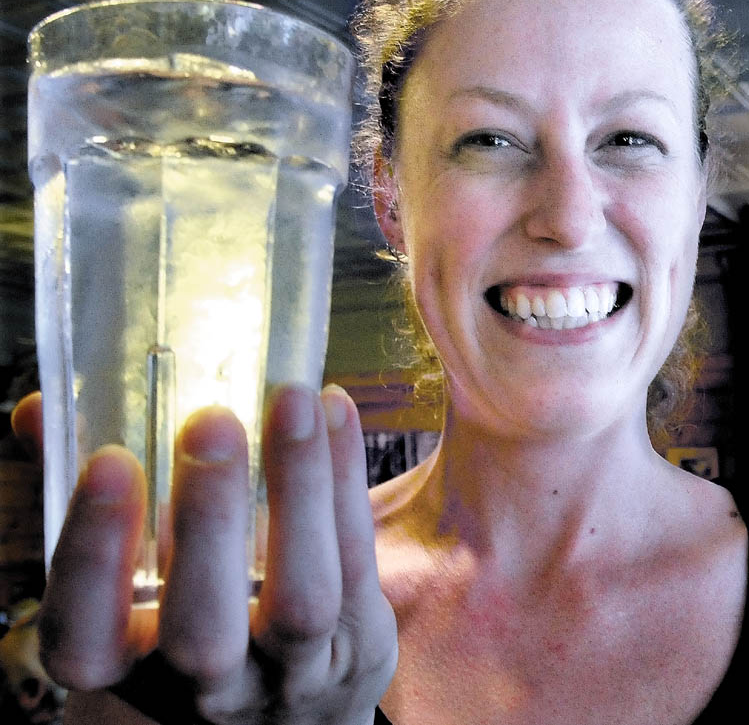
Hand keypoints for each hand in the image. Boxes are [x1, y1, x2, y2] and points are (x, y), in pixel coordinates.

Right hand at [12, 386, 396, 724]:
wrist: (291, 703)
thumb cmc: (197, 618)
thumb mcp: (137, 582)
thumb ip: (97, 499)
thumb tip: (41, 411)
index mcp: (131, 665)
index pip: (87, 636)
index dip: (92, 554)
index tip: (108, 461)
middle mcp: (211, 683)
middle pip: (203, 629)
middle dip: (207, 521)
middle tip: (211, 424)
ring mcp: (293, 668)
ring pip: (302, 597)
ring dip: (299, 489)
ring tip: (293, 399)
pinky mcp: (360, 638)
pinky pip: (358, 560)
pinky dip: (347, 478)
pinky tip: (334, 409)